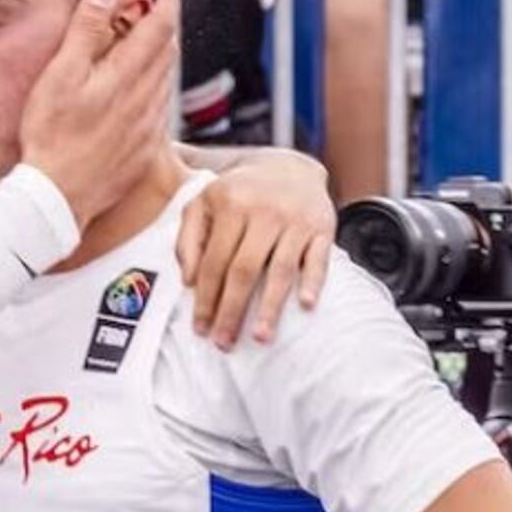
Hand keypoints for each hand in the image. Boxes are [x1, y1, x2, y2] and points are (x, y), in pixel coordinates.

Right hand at [18, 0, 180, 227]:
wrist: (58, 196)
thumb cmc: (51, 135)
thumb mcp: (59, 74)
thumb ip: (85, 30)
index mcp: (125, 76)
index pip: (158, 29)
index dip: (166, 3)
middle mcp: (145, 100)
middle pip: (167, 54)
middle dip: (165, 27)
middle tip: (156, 11)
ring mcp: (148, 127)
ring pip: (165, 82)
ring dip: (161, 59)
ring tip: (147, 47)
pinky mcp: (144, 151)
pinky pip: (159, 111)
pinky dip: (154, 91)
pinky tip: (140, 94)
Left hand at [176, 153, 333, 347]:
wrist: (288, 167)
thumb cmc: (238, 194)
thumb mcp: (204, 203)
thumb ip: (188, 238)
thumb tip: (189, 281)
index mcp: (230, 204)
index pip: (215, 261)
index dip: (206, 298)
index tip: (200, 329)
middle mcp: (264, 211)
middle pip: (245, 270)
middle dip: (232, 310)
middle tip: (224, 343)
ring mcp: (295, 220)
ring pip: (281, 269)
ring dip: (270, 306)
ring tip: (259, 337)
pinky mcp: (323, 226)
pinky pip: (319, 258)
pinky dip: (313, 282)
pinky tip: (305, 306)